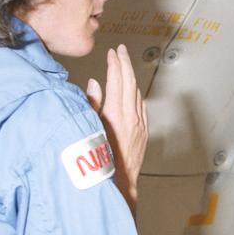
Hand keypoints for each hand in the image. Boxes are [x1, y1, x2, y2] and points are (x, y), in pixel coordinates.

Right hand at [87, 46, 147, 203]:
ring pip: (136, 94)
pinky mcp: (144, 133)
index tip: (113, 53)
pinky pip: (141, 107)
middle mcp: (131, 117)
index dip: (115, 64)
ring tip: (124, 66)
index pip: (117, 81)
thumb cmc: (99, 161)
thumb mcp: (90, 130)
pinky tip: (132, 91)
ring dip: (130, 78)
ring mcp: (140, 125)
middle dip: (125, 64)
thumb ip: (92, 105)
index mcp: (116, 114)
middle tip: (121, 51)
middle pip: (129, 83)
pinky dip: (135, 94)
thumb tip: (95, 84)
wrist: (118, 183)